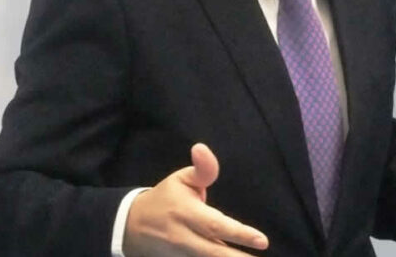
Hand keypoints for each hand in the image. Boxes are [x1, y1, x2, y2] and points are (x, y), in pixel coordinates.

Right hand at [123, 143, 268, 255]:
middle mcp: (183, 237)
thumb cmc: (166, 198)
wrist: (133, 226)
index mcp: (186, 212)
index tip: (262, 240)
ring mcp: (181, 254)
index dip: (240, 234)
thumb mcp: (182, 179)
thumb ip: (202, 169)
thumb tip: (202, 148)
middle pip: (214, 252)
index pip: (216, 225)